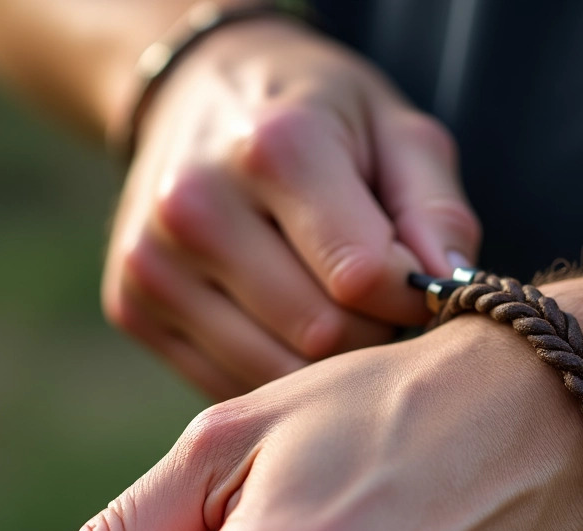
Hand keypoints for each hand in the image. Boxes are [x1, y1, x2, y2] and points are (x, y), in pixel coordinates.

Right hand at [103, 17, 480, 398]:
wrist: (201, 93)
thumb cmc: (320, 116)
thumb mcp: (397, 132)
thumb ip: (436, 211)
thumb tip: (450, 288)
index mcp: (274, 149)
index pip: (363, 279)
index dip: (410, 296)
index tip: (417, 279)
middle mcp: (196, 206)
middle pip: (321, 335)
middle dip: (371, 333)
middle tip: (378, 300)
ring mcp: (153, 263)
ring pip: (274, 373)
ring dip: (324, 361)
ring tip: (336, 308)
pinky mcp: (132, 307)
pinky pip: (229, 384)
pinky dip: (272, 369)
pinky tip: (283, 321)